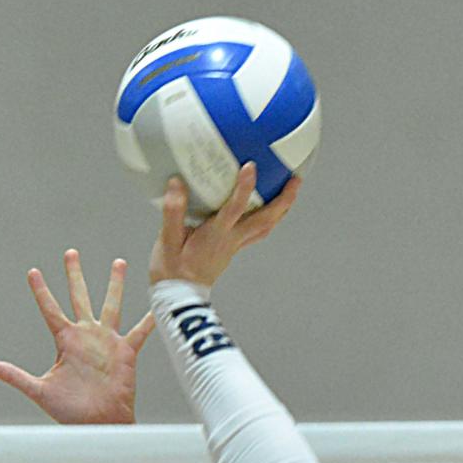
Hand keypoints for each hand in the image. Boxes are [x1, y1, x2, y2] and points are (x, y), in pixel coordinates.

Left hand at [0, 251, 154, 423]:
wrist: (98, 423)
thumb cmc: (71, 411)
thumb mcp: (41, 391)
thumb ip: (16, 377)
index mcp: (65, 341)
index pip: (50, 309)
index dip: (41, 290)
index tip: (33, 271)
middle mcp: (86, 336)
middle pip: (79, 296)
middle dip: (74, 275)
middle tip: (70, 252)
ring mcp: (107, 341)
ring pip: (111, 304)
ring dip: (115, 284)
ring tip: (118, 262)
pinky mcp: (125, 352)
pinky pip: (139, 332)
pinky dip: (148, 321)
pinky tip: (157, 308)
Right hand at [149, 163, 300, 287]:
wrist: (179, 296)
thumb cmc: (172, 270)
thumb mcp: (167, 241)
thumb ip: (173, 212)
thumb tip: (176, 182)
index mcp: (216, 235)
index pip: (234, 209)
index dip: (244, 188)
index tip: (250, 166)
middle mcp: (231, 240)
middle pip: (264, 220)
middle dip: (283, 200)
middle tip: (296, 178)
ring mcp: (235, 246)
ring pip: (265, 227)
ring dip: (281, 209)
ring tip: (291, 188)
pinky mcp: (233, 249)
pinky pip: (257, 231)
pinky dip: (269, 217)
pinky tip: (269, 206)